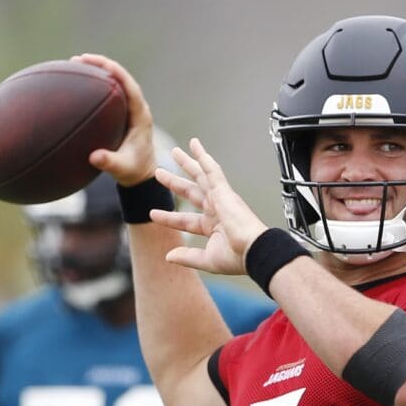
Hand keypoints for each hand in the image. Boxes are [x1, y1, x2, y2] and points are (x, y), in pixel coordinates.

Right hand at [70, 53, 157, 185]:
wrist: (141, 176)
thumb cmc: (133, 172)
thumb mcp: (122, 168)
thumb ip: (109, 163)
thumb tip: (94, 157)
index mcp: (140, 116)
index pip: (130, 87)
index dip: (115, 71)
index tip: (96, 62)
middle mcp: (137, 108)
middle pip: (121, 78)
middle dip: (102, 65)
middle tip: (79, 59)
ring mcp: (130, 110)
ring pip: (115, 83)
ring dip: (98, 71)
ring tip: (76, 63)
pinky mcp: (122, 114)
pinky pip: (110, 93)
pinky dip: (95, 85)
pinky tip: (78, 83)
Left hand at [150, 137, 268, 275]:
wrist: (253, 250)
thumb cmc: (237, 257)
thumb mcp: (207, 259)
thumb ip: (188, 256)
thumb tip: (169, 256)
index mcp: (213, 226)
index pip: (185, 220)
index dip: (168, 217)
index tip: (152, 213)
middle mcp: (216, 210)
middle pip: (191, 191)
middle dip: (175, 182)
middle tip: (160, 172)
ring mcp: (220, 199)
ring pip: (200, 176)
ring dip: (188, 163)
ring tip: (175, 151)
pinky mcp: (224, 191)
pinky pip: (212, 170)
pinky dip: (204, 157)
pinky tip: (195, 146)